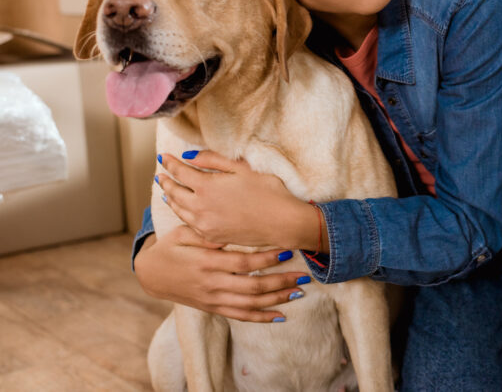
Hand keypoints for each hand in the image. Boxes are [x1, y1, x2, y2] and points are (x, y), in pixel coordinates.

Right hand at [135, 225, 309, 321]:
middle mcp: (211, 284)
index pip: (242, 263)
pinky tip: (280, 315)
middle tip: (303, 275)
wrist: (151, 274)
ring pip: (250, 304)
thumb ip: (208, 233)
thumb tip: (231, 229)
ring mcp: (212, 299)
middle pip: (252, 287)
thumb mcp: (184, 233)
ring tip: (299, 292)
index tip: (287, 251)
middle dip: (280, 282)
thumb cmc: (171, 247)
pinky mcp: (213, 308)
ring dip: (276, 299)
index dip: (266, 259)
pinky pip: (240, 316)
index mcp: (206, 262)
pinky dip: (261, 317)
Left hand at [156, 149, 318, 249]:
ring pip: (179, 209)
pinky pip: (189, 224)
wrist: (282, 222)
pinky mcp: (211, 236)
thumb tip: (189, 156)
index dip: (170, 163)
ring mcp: (204, 224)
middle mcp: (200, 207)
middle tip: (160, 174)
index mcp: (206, 186)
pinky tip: (183, 211)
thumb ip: (213, 160)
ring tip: (166, 192)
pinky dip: (181, 214)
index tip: (163, 157)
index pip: (180, 172)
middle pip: (174, 192)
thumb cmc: (267, 191)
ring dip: (170, 198)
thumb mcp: (242, 168)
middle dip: (166, 181)